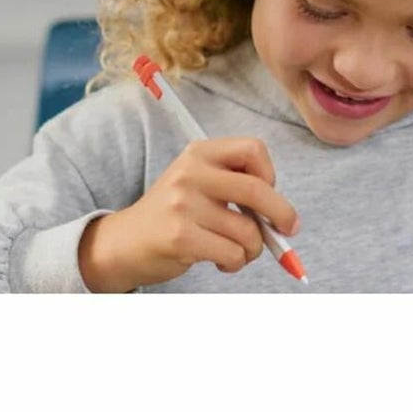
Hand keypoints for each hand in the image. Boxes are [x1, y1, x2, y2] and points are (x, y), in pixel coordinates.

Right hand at [78, 139, 299, 293]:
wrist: (124, 242)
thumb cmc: (172, 215)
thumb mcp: (197, 183)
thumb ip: (234, 186)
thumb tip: (284, 216)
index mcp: (199, 153)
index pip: (253, 149)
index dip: (270, 173)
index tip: (269, 192)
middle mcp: (191, 173)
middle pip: (258, 189)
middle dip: (282, 214)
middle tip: (288, 229)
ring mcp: (184, 205)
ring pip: (248, 231)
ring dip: (252, 248)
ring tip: (236, 251)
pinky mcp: (181, 236)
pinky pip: (233, 253)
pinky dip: (235, 262)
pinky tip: (220, 260)